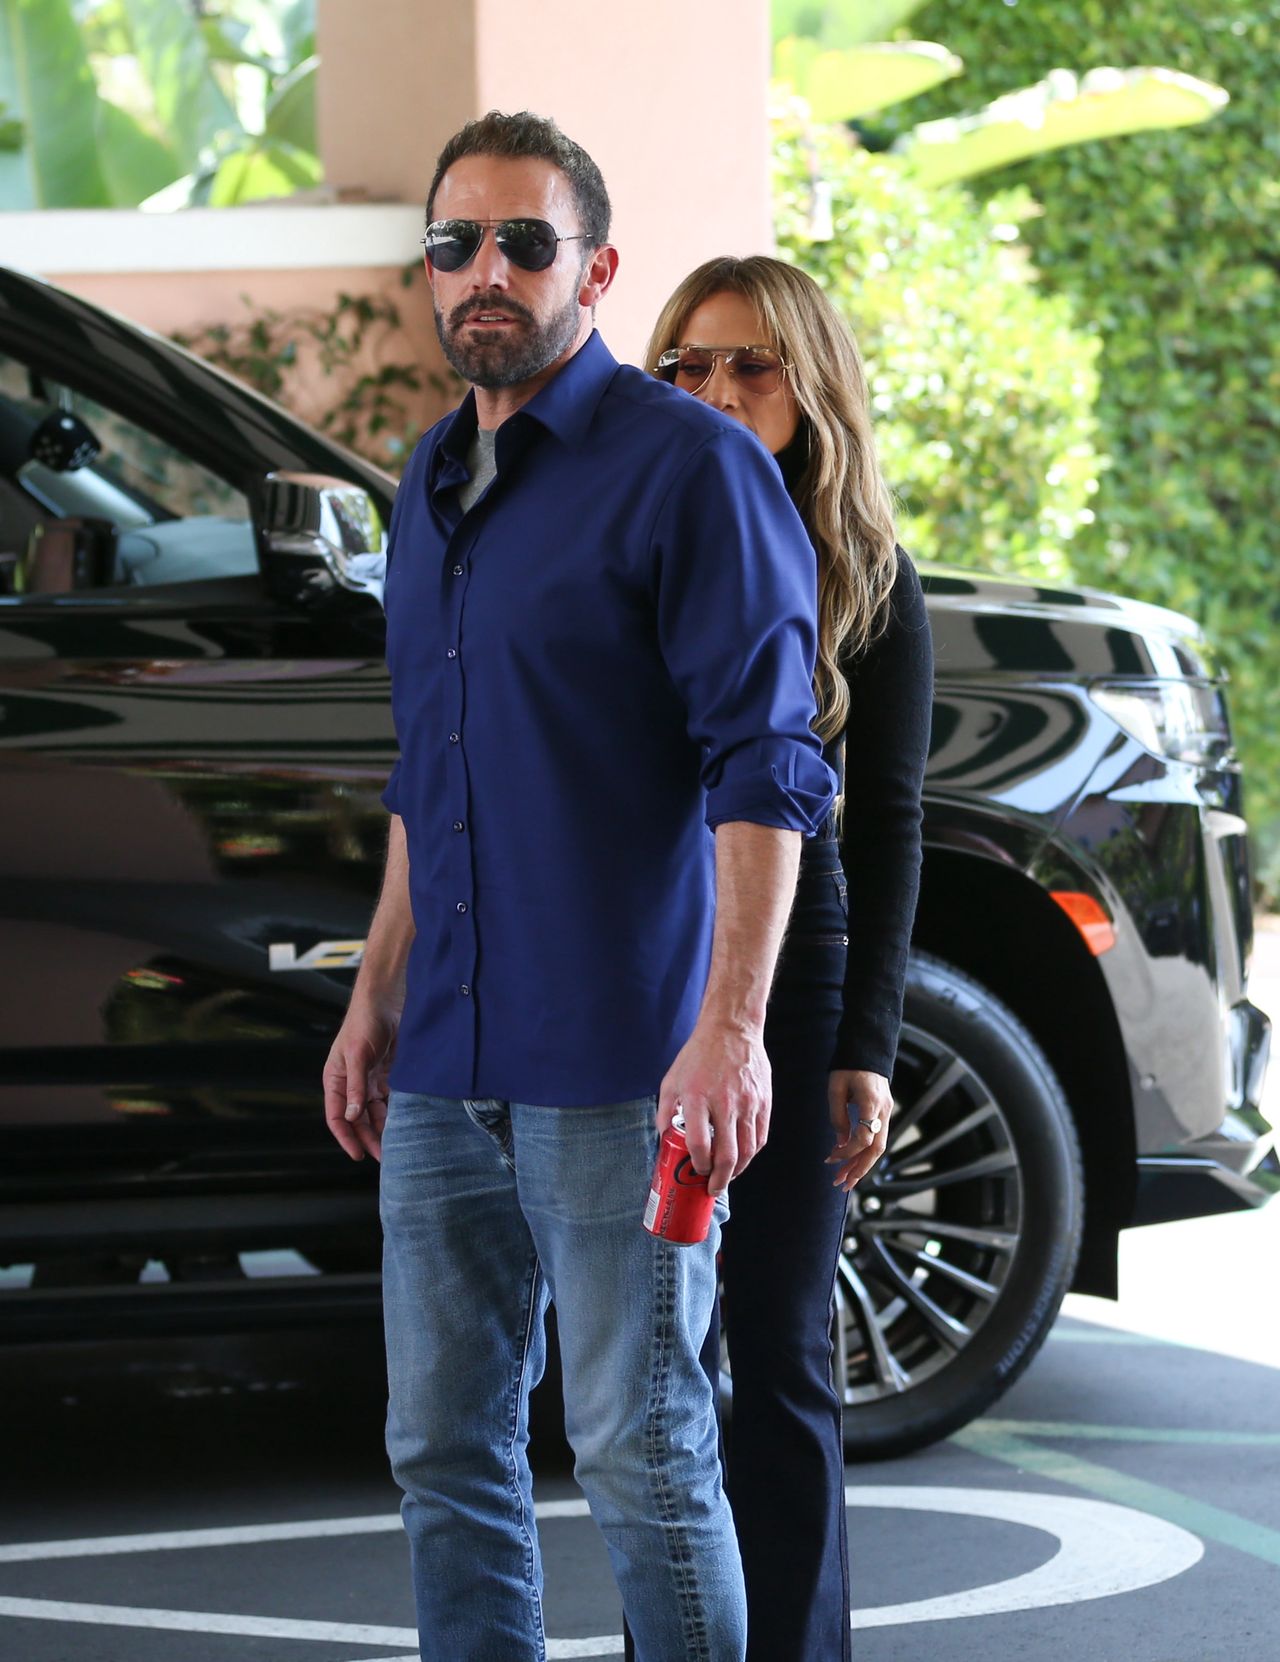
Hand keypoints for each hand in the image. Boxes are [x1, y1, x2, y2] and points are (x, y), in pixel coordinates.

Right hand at [323, 998, 397, 1161]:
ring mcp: (368, 1080)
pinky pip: (389, 1101)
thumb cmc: (364, 1023)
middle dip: (368, 1138)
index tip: (359, 1155)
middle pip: (357, 1119)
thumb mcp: (357, 1056)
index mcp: (335, 1080)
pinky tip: (406, 1124)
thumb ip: (355, 1087)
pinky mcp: (386, 1075)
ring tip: (396, 1145)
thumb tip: (351, 1116)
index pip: (336, 1117)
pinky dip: (394, 1113)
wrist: (386, 1001)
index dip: (346, 1137)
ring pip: (374, 1113)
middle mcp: (350, 1084)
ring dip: (382, 1128)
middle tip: (384, 1158)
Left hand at [658, 1018, 770, 1195]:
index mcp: (697, 1097)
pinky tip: (743, 1158)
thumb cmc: (698, 1056)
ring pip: (747, 1150)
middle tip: (713, 1189)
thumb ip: (664, 1111)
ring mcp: (748, 1102)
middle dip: (719, 1179)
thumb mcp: (671, 1080)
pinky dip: (752, 1153)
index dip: (698, 1164)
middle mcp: (724, 1102)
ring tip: (727, 1177)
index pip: (699, 1143)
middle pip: (726, 1154)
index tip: (696, 1171)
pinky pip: (760, 1136)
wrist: (731, 1030)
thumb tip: (664, 1139)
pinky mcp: (763, 1101)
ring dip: (737, 1171)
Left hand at [826, 1068, 892, 1191]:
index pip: (863, 1138)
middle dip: (859, 1169)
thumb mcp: (835, 1088)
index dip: (847, 1152)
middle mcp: (883, 1110)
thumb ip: (838, 1116)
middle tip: (841, 1184)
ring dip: (862, 1164)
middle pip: (876, 1149)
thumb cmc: (847, 1066)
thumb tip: (839, 1143)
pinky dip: (864, 1151)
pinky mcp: (884, 1112)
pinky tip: (850, 1160)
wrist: (867, 1049)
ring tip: (844, 1179)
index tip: (831, 1158)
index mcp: (871, 1103)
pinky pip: (877, 1137)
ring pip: (878, 1146)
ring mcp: (887, 1112)